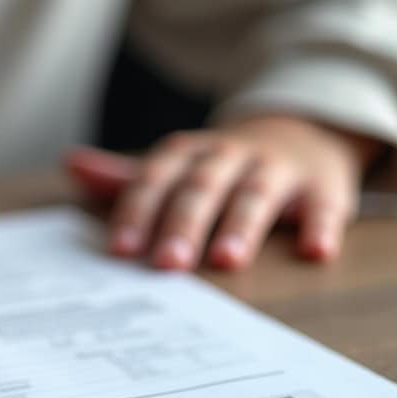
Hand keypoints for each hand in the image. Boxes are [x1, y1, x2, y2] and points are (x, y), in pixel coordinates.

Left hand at [66, 115, 382, 268]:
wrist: (301, 133)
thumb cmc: (222, 168)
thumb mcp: (176, 167)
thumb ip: (128, 178)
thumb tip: (71, 165)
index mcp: (190, 154)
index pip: (157, 179)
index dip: (138, 212)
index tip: (121, 250)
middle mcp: (231, 156)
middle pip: (203, 188)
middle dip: (183, 224)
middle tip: (167, 265)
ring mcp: (279, 169)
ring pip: (257, 194)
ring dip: (242, 226)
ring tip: (228, 261)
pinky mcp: (324, 187)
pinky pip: (325, 205)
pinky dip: (321, 226)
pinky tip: (315, 252)